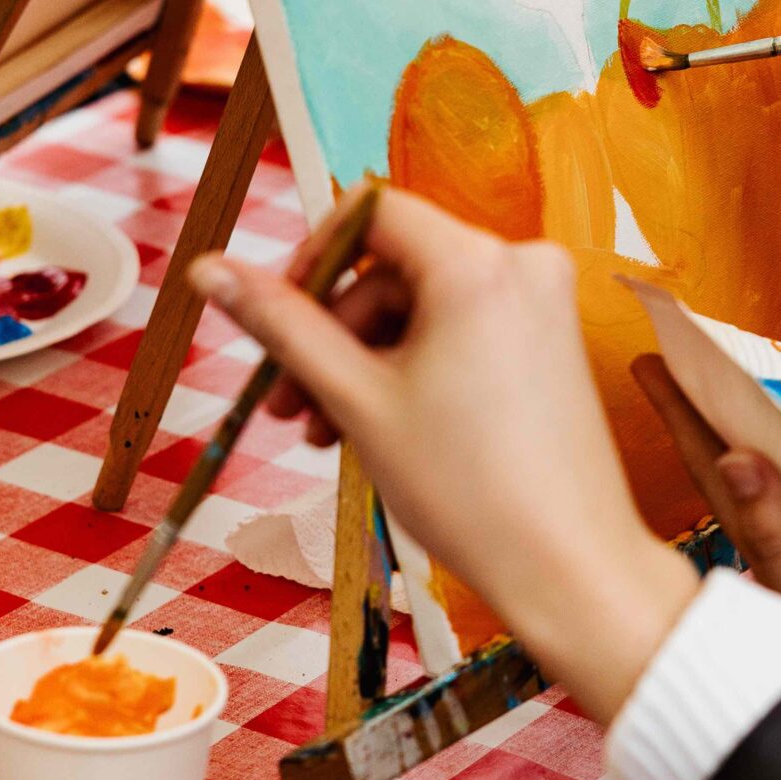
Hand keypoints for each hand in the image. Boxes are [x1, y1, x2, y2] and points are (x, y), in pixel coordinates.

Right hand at [191, 189, 696, 724]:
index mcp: (477, 262)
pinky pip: (461, 330)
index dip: (309, 258)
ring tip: (326, 434)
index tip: (271, 315)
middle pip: (393, 267)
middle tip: (287, 404)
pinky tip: (377, 429)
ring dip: (364, 361)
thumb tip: (210, 268)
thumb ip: (282, 325)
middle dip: (330, 332)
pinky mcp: (550, 341)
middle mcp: (521, 264)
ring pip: (423, 306)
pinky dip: (413, 368)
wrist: (570, 568)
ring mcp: (543, 303)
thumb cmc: (469, 489)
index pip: (370, 211)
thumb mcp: (357, 399)